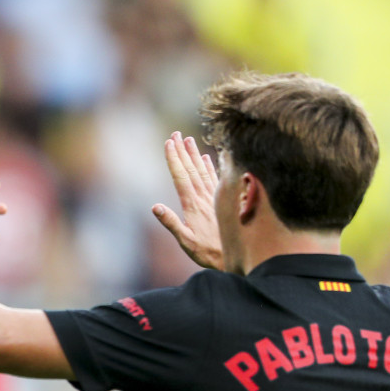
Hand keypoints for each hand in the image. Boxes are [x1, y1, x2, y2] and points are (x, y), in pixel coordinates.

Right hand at [152, 132, 223, 270]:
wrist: (235, 256)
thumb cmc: (207, 251)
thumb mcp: (185, 241)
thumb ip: (171, 223)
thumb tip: (155, 207)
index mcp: (192, 205)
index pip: (180, 176)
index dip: (173, 159)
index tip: (168, 143)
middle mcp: (203, 197)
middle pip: (190, 169)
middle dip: (182, 150)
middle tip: (176, 134)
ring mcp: (213, 198)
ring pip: (202, 170)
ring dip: (194, 154)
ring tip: (189, 139)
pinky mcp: (221, 201)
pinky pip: (215, 178)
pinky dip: (210, 166)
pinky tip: (207, 157)